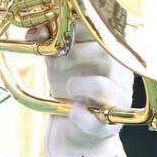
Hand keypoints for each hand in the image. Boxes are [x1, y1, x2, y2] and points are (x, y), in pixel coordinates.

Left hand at [43, 23, 130, 156]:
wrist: (72, 124)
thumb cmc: (71, 85)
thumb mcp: (57, 60)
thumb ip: (48, 42)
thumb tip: (36, 30)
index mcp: (110, 53)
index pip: (103, 33)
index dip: (78, 30)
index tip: (57, 35)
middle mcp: (120, 74)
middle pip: (105, 55)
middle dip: (74, 55)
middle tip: (57, 63)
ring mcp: (118, 101)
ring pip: (103, 86)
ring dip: (79, 85)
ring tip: (68, 88)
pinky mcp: (109, 126)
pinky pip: (98, 121)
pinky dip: (82, 116)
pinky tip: (73, 111)